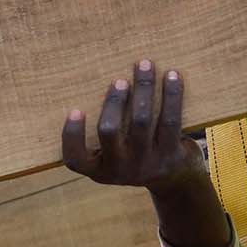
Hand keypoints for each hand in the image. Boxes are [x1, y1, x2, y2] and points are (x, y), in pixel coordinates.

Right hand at [62, 60, 203, 192]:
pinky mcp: (171, 156)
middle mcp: (120, 169)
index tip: (75, 110)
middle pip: (109, 131)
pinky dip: (171, 95)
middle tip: (120, 80)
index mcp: (99, 169)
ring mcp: (146, 164)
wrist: (175, 180)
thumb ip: (105, 131)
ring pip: (142, 121)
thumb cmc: (135, 154)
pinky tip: (171, 76)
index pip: (75, 159)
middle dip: (114, 101)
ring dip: (143, 88)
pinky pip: (170, 120)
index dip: (72, 136)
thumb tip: (101, 78)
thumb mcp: (114, 154)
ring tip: (145, 65)